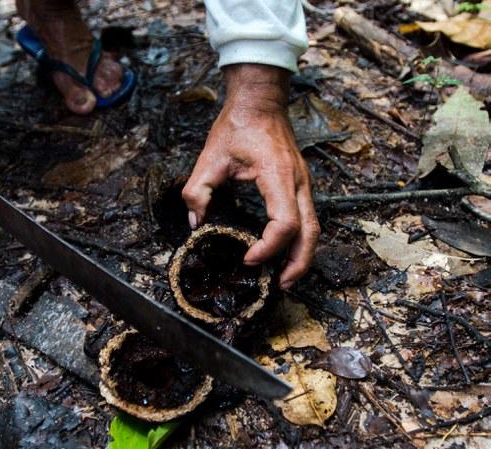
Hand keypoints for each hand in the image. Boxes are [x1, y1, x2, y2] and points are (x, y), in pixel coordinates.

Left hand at [182, 64, 318, 289]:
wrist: (260, 101)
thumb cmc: (238, 125)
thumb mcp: (209, 157)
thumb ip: (198, 192)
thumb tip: (196, 224)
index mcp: (277, 176)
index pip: (285, 223)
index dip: (269, 247)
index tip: (247, 258)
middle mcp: (298, 182)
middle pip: (310, 232)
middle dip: (297, 263)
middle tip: (280, 285)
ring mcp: (303, 184)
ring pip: (313, 228)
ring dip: (302, 255)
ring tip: (285, 278)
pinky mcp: (299, 185)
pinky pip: (307, 218)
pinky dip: (299, 241)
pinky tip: (284, 253)